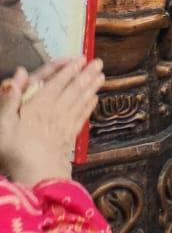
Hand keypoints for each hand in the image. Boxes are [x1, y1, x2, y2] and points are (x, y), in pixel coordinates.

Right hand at [0, 58, 103, 186]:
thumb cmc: (15, 148)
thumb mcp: (3, 122)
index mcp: (39, 105)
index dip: (68, 70)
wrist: (36, 173)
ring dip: (92, 87)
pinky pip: (82, 117)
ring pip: (81, 100)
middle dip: (86, 74)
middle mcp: (56, 111)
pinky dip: (89, 106)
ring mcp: (65, 124)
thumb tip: (19, 73)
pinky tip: (95, 99)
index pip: (56, 82)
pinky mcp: (70, 136)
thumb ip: (10, 98)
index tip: (80, 59)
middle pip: (74, 89)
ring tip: (101, 76)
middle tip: (99, 63)